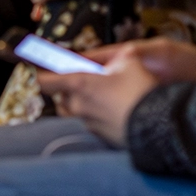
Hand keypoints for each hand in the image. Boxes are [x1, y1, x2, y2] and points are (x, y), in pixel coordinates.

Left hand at [37, 42, 159, 143]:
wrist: (157, 125)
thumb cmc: (140, 91)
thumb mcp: (130, 63)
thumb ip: (116, 59)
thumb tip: (117, 58)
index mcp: (79, 84)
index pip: (45, 81)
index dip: (39, 74)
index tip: (38, 68)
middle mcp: (78, 106)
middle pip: (60, 97)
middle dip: (67, 88)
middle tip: (83, 80)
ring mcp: (88, 124)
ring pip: (73, 112)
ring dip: (78, 103)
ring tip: (97, 96)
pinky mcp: (99, 136)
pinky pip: (89, 123)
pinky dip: (95, 115)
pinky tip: (112, 110)